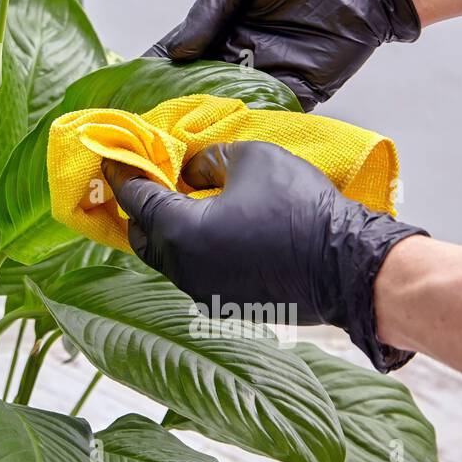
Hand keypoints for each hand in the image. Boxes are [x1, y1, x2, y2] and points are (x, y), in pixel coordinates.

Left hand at [102, 143, 426, 370]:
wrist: (348, 266)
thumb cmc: (300, 207)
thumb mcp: (251, 160)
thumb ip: (208, 161)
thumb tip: (191, 173)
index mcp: (180, 233)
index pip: (137, 199)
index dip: (123, 174)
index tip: (113, 159)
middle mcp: (184, 270)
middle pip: (142, 235)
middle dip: (140, 207)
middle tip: (146, 180)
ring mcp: (204, 292)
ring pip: (168, 258)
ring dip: (167, 230)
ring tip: (179, 201)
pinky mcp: (226, 302)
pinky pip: (194, 271)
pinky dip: (192, 248)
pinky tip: (209, 228)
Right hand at [148, 0, 420, 109]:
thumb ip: (208, 9)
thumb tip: (175, 51)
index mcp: (223, 26)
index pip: (179, 53)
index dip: (153, 68)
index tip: (127, 86)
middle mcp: (240, 55)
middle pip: (197, 85)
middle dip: (171, 101)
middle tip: (143, 120)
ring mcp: (267, 77)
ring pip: (225, 104)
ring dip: (202, 117)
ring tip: (171, 134)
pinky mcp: (297, 93)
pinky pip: (265, 114)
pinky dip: (243, 125)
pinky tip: (217, 137)